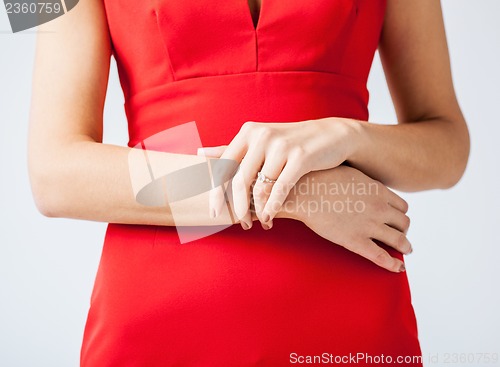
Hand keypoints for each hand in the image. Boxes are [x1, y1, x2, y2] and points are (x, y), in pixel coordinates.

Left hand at [202, 118, 357, 228]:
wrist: (331, 135)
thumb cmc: (289, 143)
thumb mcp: (259, 141)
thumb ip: (231, 149)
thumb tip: (200, 153)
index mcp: (248, 132)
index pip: (224, 166)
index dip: (216, 191)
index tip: (214, 212)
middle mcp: (262, 136)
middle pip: (239, 180)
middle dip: (237, 207)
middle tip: (240, 223)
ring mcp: (282, 146)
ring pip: (260, 187)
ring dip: (257, 210)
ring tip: (260, 222)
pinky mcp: (301, 157)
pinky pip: (280, 188)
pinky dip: (273, 206)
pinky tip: (270, 217)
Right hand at [279, 165, 411, 272]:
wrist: (305, 192)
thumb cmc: (320, 179)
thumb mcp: (349, 173)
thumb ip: (361, 181)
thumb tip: (360, 184)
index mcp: (377, 191)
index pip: (402, 206)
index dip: (400, 214)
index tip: (396, 219)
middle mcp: (379, 208)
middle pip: (404, 222)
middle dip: (402, 229)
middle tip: (398, 235)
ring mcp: (370, 225)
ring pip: (399, 239)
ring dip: (404, 246)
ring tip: (405, 250)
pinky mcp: (356, 241)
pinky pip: (382, 256)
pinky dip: (393, 264)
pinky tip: (398, 267)